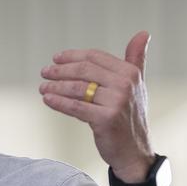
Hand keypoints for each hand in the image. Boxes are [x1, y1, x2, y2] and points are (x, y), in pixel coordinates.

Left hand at [39, 31, 153, 181]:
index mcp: (130, 72)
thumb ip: (136, 59)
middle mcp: (125, 84)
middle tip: (44, 72)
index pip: (95, 57)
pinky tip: (47, 99)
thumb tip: (144, 33)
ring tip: (42, 87)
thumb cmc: (131, 117)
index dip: (73, 56)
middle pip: (85, 70)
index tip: (56, 59)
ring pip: (78, 88)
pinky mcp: (105, 119)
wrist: (135, 152)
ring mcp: (116, 102)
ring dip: (56, 86)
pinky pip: (76, 107)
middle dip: (61, 70)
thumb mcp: (137, 85)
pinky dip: (59, 102)